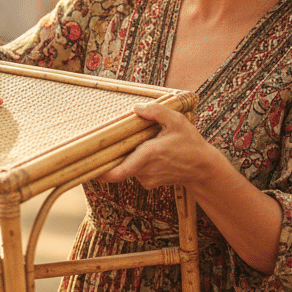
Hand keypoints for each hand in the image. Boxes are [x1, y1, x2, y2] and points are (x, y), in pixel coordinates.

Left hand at [99, 103, 215, 188]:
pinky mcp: (149, 183)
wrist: (203, 168)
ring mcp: (147, 179)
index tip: (88, 167)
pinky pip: (136, 170)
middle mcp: (144, 171)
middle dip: (115, 153)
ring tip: (146, 143)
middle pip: (119, 164)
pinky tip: (152, 152)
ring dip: (130, 155)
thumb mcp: (177, 121)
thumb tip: (135, 108)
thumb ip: (156, 112)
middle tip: (115, 140)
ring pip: (128, 166)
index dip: (100, 173)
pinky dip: (138, 161)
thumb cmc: (191, 144)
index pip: (118, 172)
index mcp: (148, 155)